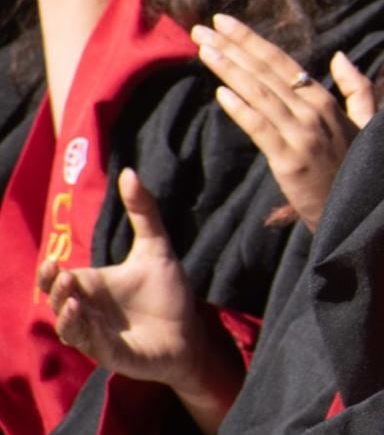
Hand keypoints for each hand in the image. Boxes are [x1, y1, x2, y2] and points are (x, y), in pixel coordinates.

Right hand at [38, 170, 243, 415]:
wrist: (191, 333)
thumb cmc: (168, 292)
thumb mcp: (157, 247)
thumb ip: (143, 211)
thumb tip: (129, 171)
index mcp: (92, 285)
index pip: (58, 279)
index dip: (49, 272)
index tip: (54, 259)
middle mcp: (87, 310)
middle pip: (55, 300)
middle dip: (53, 288)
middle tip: (62, 272)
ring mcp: (94, 334)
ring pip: (67, 325)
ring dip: (65, 312)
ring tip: (73, 296)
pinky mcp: (108, 354)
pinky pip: (88, 345)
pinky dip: (82, 332)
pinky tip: (84, 316)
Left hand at [192, 15, 372, 231]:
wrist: (362, 212)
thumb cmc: (361, 168)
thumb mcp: (368, 122)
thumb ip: (357, 87)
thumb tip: (339, 56)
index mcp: (327, 101)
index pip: (282, 63)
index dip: (251, 40)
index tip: (223, 22)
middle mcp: (314, 112)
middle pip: (266, 72)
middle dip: (232, 47)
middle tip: (201, 28)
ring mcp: (302, 135)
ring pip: (259, 94)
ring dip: (229, 69)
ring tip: (203, 49)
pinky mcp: (290, 161)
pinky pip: (261, 129)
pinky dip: (242, 109)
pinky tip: (221, 92)